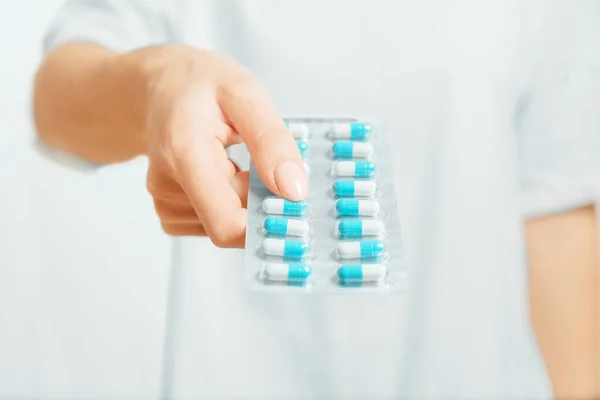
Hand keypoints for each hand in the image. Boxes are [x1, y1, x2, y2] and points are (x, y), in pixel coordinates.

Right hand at [122, 45, 306, 246]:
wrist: (160, 86)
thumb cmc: (202, 85)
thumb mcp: (246, 95)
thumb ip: (272, 143)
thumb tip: (294, 192)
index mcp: (185, 154)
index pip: (226, 224)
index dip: (262, 223)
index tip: (283, 199)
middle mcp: (166, 184)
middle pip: (229, 223)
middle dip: (254, 200)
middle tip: (255, 162)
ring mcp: (163, 200)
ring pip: (222, 224)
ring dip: (239, 198)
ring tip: (228, 158)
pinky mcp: (166, 209)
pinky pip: (209, 223)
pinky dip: (223, 203)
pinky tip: (217, 172)